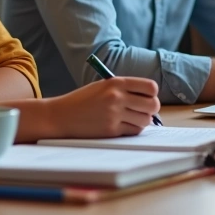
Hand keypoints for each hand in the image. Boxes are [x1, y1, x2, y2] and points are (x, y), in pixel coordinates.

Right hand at [45, 77, 160, 138]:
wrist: (61, 115)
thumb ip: (124, 89)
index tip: (148, 97)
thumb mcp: (102, 86)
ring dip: (142, 121)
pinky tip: (123, 126)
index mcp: (116, 83)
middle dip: (152, 109)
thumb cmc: (82, 100)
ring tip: (132, 119)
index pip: (150, 87)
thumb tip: (150, 99)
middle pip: (152, 105)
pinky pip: (134, 131)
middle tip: (144, 111)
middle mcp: (117, 97)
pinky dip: (132, 130)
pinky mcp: (111, 130)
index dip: (152, 94)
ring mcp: (114, 115)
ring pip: (145, 120)